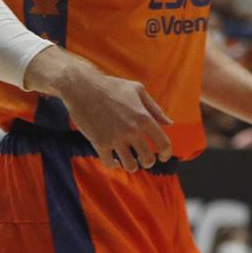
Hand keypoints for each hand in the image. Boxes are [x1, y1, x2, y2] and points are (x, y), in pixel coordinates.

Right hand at [52, 60, 173, 170]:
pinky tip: (115, 160)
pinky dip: (114, 165)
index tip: (163, 156)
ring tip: (131, 161)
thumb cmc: (112, 86)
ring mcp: (115, 138)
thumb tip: (169, 123)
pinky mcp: (99, 143)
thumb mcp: (138, 91)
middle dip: (148, 162)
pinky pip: (109, 163)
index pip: (163, 143)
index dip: (166, 153)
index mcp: (144, 118)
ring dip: (132, 166)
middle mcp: (132, 130)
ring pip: (129, 165)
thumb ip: (155, 108)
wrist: (83, 88)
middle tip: (144, 159)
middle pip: (147, 159)